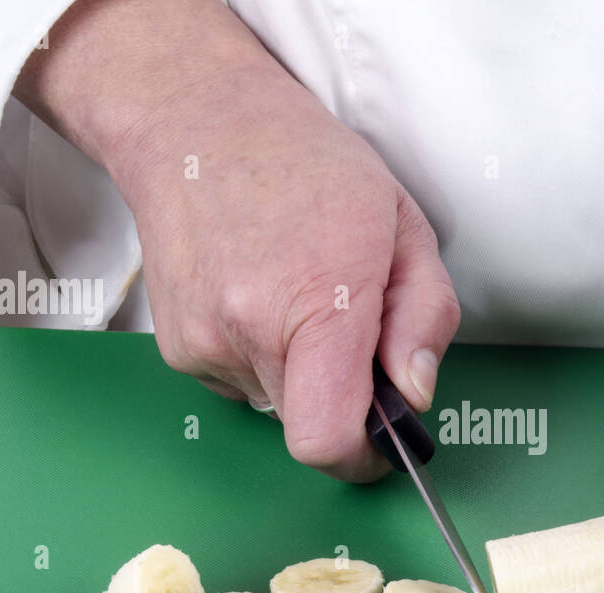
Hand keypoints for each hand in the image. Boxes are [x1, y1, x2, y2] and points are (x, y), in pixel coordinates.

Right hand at [15, 0, 458, 481]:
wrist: (195, 123)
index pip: (328, 438)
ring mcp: (202, 344)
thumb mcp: (403, 226)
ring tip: (300, 296)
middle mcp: (247, 331)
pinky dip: (263, 359)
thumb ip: (426, 318)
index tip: (382, 440)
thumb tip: (415, 392)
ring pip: (277, 405)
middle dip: (343, 399)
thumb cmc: (307, 166)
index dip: (362, 458)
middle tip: (351, 333)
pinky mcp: (177, 350)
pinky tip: (261, 296)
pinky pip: (242, 384)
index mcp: (317, 301)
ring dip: (302, 374)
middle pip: (310, 426)